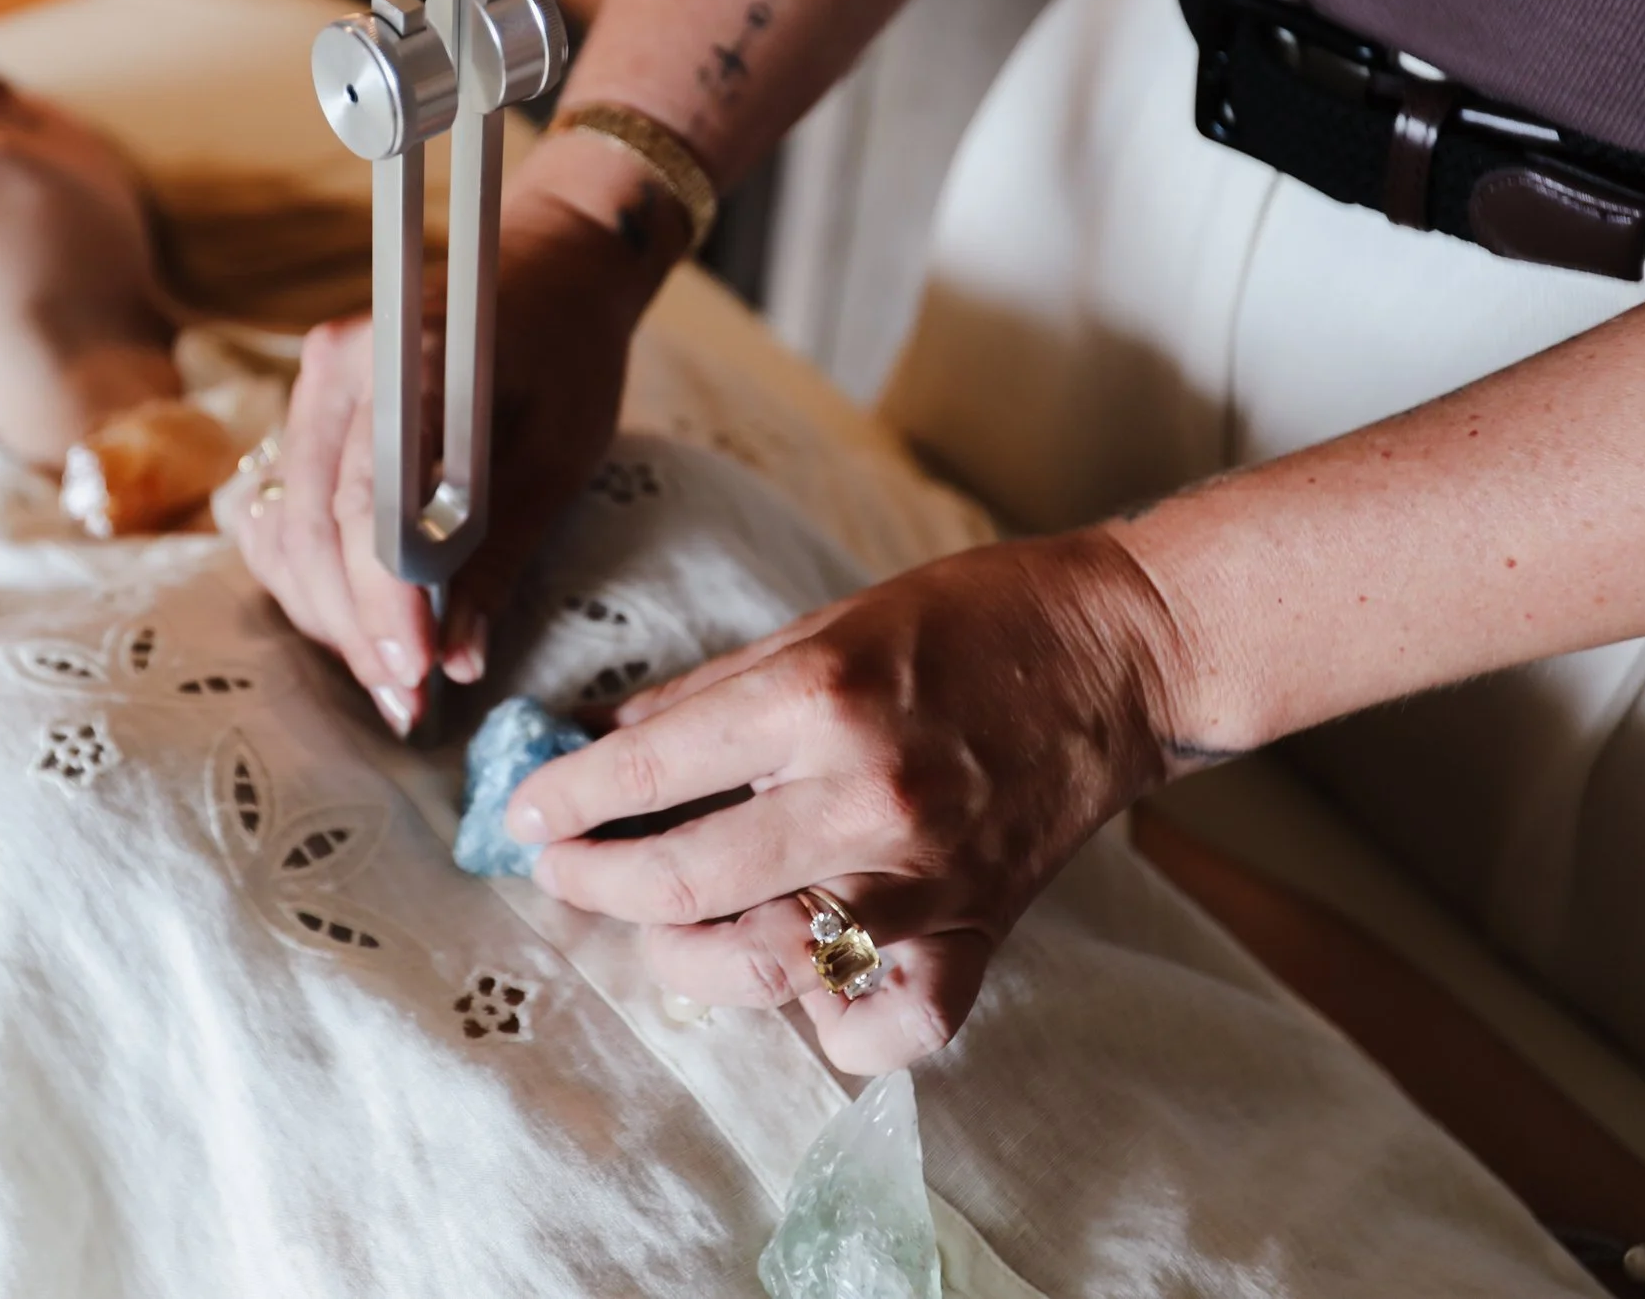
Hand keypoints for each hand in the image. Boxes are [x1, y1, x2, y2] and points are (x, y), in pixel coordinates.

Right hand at [234, 150, 667, 730]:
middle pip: (313, 527)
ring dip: (327, 613)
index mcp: (404, 357)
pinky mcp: (307, 410)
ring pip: (286, 529)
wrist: (548, 264)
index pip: (367, 503)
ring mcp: (310, 384)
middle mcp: (335, 365)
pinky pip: (283, 510)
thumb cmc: (569, 352)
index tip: (414, 677)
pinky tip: (358, 622)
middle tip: (405, 703)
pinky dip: (312, 576)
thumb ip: (503, 555)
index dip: (382, 603)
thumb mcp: (561, 456)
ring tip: (390, 675)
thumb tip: (460, 660)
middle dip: (354, 629)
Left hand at [503, 529, 1190, 1073]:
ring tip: (653, 929)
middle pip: (684, 884)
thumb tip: (605, 744)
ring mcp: (925, 877)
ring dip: (681, 959)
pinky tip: (800, 991)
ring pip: (765, 965)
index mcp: (816, 701)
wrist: (1121, 651)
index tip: (523, 814)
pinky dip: (835, 1024)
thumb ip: (706, 696)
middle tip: (562, 873)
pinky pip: (892, 1022)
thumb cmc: (967, 619)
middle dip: (594, 884)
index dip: (564, 799)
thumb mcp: (819, 624)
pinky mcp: (978, 929)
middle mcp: (865, 798)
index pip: (648, 772)